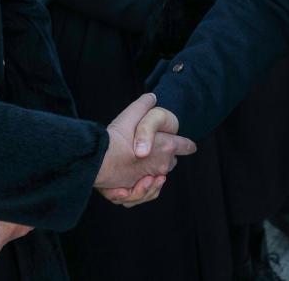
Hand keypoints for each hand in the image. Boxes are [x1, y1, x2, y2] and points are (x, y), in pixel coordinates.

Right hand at [95, 93, 194, 207]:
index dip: (187, 145)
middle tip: (152, 150)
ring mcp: (151, 179)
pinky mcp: (138, 191)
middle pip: (171, 161)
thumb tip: (152, 97)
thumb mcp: (130, 115)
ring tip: (144, 166)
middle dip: (165, 157)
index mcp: (165, 146)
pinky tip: (136, 181)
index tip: (190, 146)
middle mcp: (162, 165)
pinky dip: (143, 188)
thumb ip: (143, 105)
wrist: (98, 160)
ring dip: (154, 173)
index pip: (185, 145)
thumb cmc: (115, 138)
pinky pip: (147, 191)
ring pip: (159, 177)